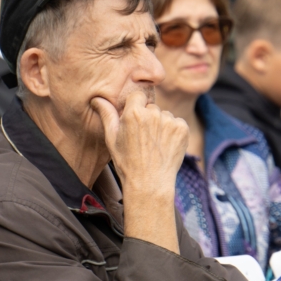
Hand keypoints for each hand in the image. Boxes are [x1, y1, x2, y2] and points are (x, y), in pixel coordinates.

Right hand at [91, 92, 188, 252]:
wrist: (150, 183)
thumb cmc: (127, 162)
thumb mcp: (112, 139)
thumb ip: (107, 115)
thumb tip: (97, 98)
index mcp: (134, 113)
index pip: (137, 96)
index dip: (135, 108)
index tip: (135, 122)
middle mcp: (153, 113)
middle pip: (152, 107)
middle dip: (148, 118)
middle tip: (143, 139)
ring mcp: (170, 121)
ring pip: (165, 115)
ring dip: (161, 125)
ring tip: (154, 145)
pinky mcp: (182, 128)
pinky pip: (177, 123)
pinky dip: (173, 132)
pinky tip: (165, 146)